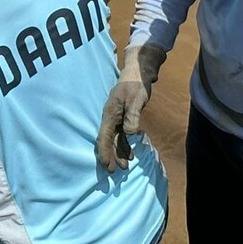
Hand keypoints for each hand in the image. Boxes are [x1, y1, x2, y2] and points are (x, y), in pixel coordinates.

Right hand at [97, 45, 166, 172]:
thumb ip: (133, 116)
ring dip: (119, 152)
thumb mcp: (136, 99)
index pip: (104, 137)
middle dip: (111, 156)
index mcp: (110, 113)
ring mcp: (117, 117)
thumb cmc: (136, 84)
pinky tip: (131, 154)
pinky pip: (122, 134)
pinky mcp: (124, 117)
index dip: (104, 152)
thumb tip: (130, 134)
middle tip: (115, 171)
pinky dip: (125, 145)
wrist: (139, 71)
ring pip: (115, 139)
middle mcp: (111, 117)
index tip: (106, 165)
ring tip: (125, 167)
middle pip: (108, 141)